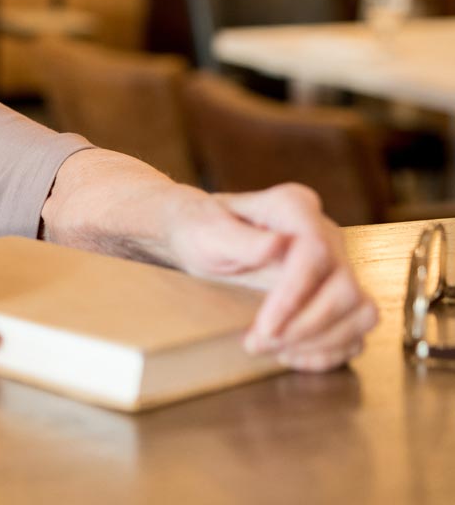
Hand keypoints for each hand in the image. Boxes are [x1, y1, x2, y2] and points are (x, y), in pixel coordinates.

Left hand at [165, 183, 377, 371]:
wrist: (204, 239)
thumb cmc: (202, 231)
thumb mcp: (207, 233)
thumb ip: (239, 240)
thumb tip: (277, 244)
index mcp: (294, 207)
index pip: (316, 252)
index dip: (296, 295)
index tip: (266, 326)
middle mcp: (326, 233)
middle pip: (345, 288)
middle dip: (305, 326)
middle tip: (258, 343)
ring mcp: (337, 264)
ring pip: (360, 311)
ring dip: (321, 342)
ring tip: (274, 350)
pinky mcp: (339, 292)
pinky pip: (357, 328)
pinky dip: (331, 350)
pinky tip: (293, 355)